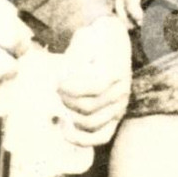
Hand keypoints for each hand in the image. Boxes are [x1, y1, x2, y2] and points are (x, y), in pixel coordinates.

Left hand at [58, 15, 131, 147]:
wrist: (112, 42)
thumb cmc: (95, 39)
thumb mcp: (86, 37)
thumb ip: (77, 54)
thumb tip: (65, 77)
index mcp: (117, 70)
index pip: (95, 86)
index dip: (72, 87)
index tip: (57, 81)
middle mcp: (122, 91)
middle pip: (89, 106)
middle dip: (66, 100)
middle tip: (55, 89)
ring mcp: (119, 107)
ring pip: (91, 123)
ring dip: (69, 115)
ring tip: (60, 103)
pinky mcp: (114, 118)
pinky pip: (101, 137)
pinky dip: (81, 138)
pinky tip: (64, 128)